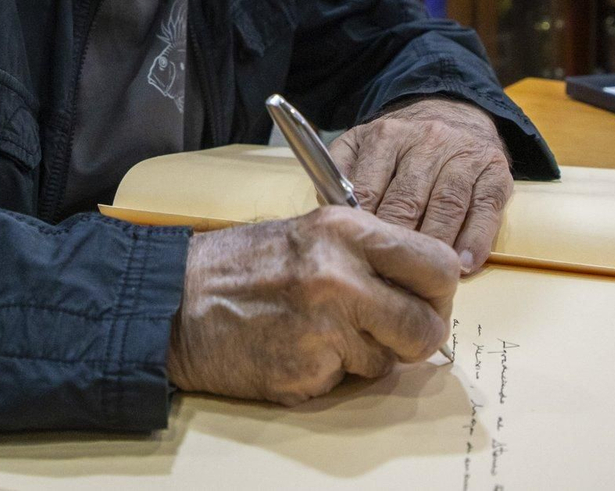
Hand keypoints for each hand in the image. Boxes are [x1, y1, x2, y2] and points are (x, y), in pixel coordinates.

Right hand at [165, 207, 457, 404]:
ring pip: (387, 362)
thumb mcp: (312, 232)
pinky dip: (328, 374)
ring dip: (365, 356)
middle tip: (392, 332)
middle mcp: (340, 276)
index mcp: (345, 231)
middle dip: (416, 337)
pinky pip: (345, 383)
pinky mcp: (305, 371)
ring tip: (321, 333)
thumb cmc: (244, 266)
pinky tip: (296, 349)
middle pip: (426, 326)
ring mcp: (323, 328)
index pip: (438, 265)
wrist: (176, 302)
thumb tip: (426, 286)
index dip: (438, 292)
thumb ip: (368, 254)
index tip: (424, 300)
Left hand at [330, 98, 512, 273]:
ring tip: (427, 277)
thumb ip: (343, 176)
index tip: (359, 261)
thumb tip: (331, 218)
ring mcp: (463, 154)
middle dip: (398, 243)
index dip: (363, 230)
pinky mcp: (495, 171)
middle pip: (408, 200)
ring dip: (437, 245)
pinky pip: (485, 208)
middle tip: (390, 278)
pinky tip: (464, 265)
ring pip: (447, 205)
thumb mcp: (364, 145)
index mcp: (386, 137)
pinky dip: (475, 239)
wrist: (455, 112)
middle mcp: (427, 141)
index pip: (368, 189)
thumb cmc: (403, 145)